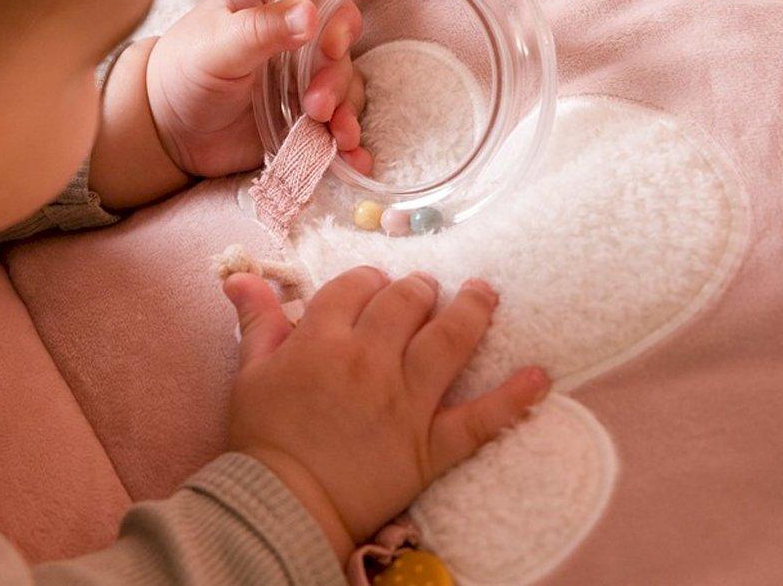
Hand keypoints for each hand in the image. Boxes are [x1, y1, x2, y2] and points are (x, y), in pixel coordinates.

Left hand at [146, 0, 370, 178]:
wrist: (163, 130)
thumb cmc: (182, 71)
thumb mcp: (217, 43)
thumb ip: (261, 28)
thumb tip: (311, 13)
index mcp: (274, 11)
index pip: (326, 3)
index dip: (339, 23)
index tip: (332, 48)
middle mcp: (295, 47)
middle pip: (341, 56)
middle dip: (336, 83)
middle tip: (314, 106)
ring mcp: (300, 87)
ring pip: (345, 96)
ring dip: (349, 116)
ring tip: (338, 138)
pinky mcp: (300, 125)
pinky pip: (334, 133)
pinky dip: (350, 149)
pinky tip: (355, 163)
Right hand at [222, 268, 550, 559]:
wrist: (281, 506)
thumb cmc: (262, 439)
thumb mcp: (250, 372)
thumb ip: (257, 319)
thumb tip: (241, 276)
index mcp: (323, 339)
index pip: (357, 285)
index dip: (368, 280)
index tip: (373, 286)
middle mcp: (370, 359)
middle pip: (407, 301)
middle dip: (419, 289)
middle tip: (425, 290)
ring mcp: (406, 400)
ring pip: (450, 340)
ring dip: (472, 309)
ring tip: (485, 293)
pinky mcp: (430, 444)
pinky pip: (482, 419)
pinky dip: (515, 398)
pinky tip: (541, 377)